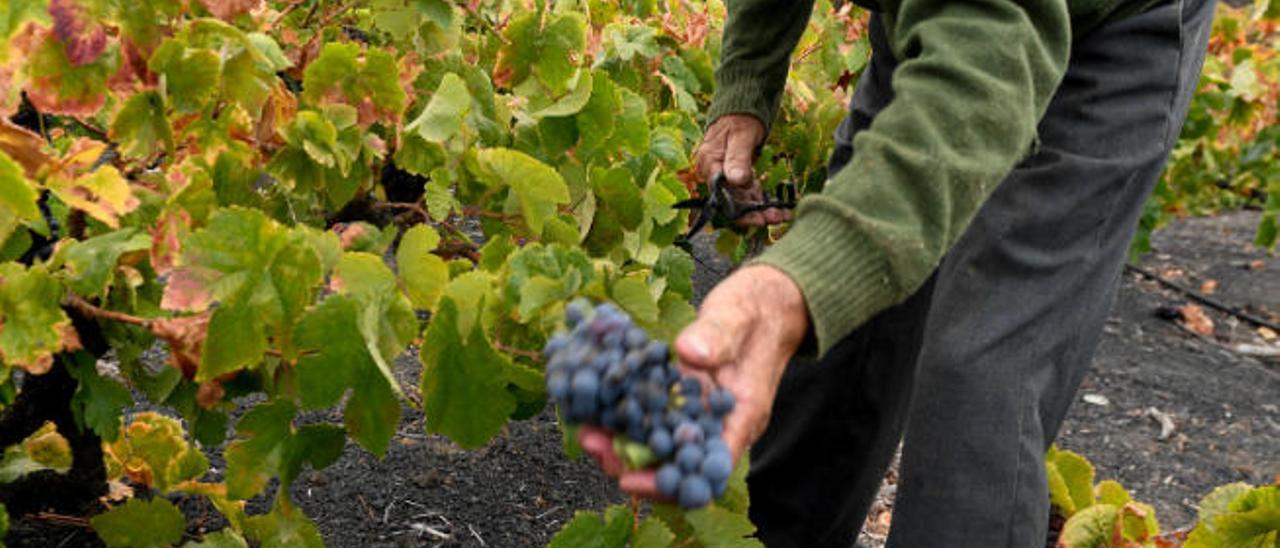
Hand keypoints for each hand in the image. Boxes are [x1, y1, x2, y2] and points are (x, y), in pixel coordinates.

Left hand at [579, 265, 808, 497]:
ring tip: (587, 431)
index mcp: (741, 416)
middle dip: (632, 464)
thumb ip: (717, 336)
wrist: (764, 302)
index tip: (630, 480)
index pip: (708, 469)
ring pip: (658, 445)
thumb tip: (690, 352)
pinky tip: (596, 408)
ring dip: (622, 445)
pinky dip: (625, 418)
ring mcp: (696, 413)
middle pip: (675, 465)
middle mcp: (717, 424)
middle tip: (594, 445)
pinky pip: (651, 418)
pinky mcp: (679, 397)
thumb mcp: (738, 317)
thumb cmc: (756, 311)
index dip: (669, 483)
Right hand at [694, 114, 791, 225]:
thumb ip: (738, 159)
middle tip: (778, 218)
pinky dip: (761, 200)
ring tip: (782, 214)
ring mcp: (724, 175)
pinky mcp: (735, 175)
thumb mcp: (741, 136)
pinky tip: (777, 206)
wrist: (741, 107)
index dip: (742, 212)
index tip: (761, 219)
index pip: (723, 197)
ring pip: (741, 199)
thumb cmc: (740, 118)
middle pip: (732, 202)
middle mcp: (714, 173)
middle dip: (755, 213)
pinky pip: (747, 192)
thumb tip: (737, 181)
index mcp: (709, 164)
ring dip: (760, 209)